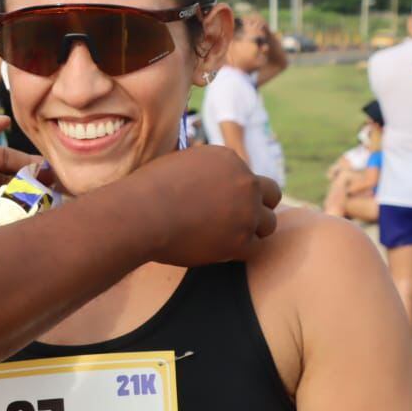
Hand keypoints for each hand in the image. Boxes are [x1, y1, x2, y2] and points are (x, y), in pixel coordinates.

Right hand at [119, 145, 280, 265]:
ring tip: (227, 238)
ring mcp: (246, 211)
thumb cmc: (147, 191)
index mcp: (228, 159)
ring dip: (252, 231)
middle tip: (240, 219)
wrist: (140, 214)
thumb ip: (200, 171)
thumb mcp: (177, 165)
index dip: (236, 191)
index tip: (221, 203)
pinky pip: (253, 248)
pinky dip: (236, 251)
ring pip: (268, 224)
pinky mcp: (241, 240)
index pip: (247, 176)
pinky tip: (215, 250)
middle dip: (259, 206)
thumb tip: (201, 179)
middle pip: (271, 194)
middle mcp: (244, 181)